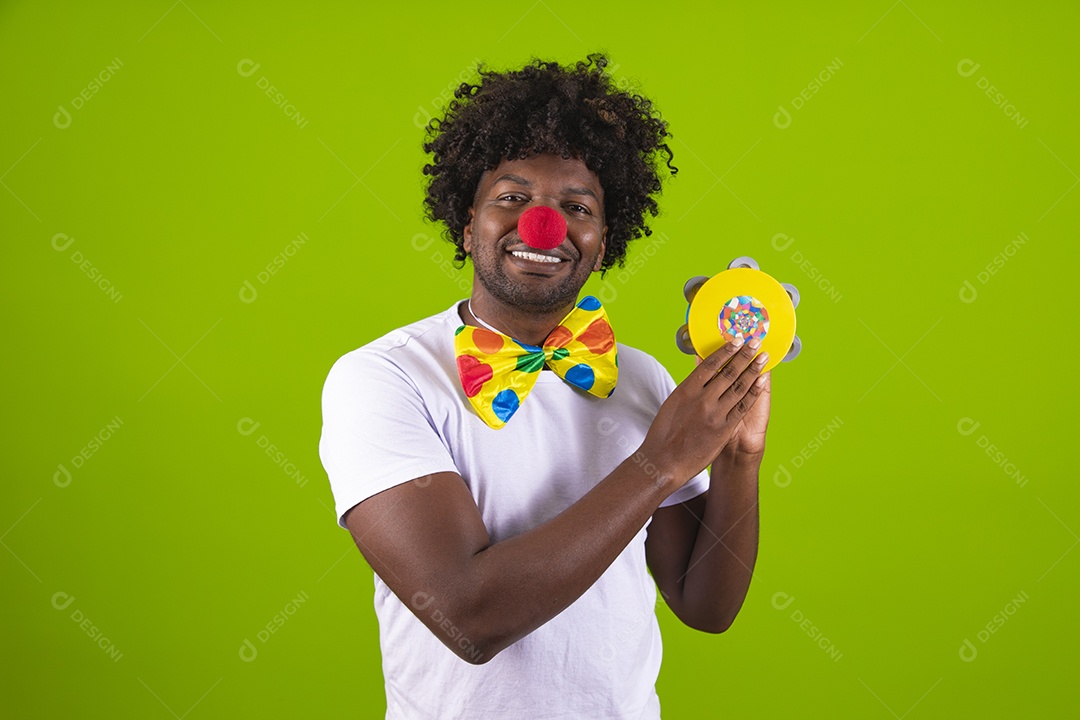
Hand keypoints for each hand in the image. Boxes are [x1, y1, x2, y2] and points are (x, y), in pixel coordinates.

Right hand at [641, 339, 769, 488]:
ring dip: (753, 370)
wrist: (664, 462)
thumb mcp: (672, 403)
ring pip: (739, 387)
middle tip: (755, 342)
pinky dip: (753, 392)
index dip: (726, 351)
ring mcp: (715, 413)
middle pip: (728, 372)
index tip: (736, 341)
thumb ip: (688, 388)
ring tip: (763, 357)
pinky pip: (743, 406)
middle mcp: (702, 398)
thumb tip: (698, 374)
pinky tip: (761, 381)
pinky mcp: (724, 428)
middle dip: (744, 355)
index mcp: (687, 389)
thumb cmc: (664, 434)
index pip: (710, 364)